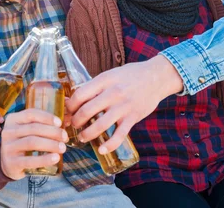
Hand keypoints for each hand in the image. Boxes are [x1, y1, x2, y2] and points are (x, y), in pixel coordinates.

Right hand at [0, 108, 67, 179]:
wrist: (5, 163)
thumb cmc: (21, 143)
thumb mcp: (24, 130)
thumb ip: (38, 125)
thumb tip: (62, 126)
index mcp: (12, 120)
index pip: (30, 114)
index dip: (46, 117)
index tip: (59, 123)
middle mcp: (8, 132)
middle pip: (33, 128)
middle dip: (52, 132)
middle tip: (65, 137)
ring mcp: (8, 147)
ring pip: (32, 142)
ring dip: (50, 144)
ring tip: (63, 148)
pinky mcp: (11, 163)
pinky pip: (30, 160)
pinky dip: (44, 159)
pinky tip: (55, 158)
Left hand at [66, 55, 182, 153]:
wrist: (156, 77)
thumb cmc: (130, 75)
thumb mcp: (110, 74)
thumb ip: (95, 86)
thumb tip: (75, 98)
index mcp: (104, 80)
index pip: (79, 95)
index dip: (70, 106)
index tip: (68, 111)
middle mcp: (112, 93)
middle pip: (86, 111)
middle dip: (75, 122)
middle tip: (72, 125)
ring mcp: (123, 107)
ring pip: (99, 125)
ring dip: (87, 134)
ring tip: (82, 137)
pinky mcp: (133, 118)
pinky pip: (119, 135)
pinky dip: (109, 145)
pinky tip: (102, 149)